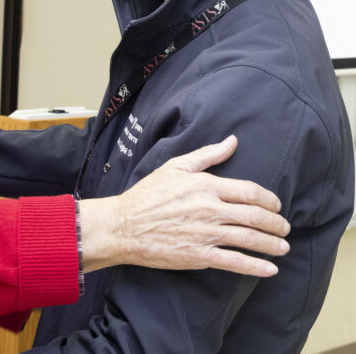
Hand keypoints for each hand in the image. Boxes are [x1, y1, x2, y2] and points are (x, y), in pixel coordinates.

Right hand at [79, 135, 290, 277]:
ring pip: (250, 240)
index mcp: (205, 186)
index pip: (249, 191)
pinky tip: (270, 269)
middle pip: (255, 216)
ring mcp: (206, 235)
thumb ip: (207, 155)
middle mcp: (209, 210)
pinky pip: (235, 262)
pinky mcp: (200, 256)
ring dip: (273, 244)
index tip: (276, 204)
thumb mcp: (175, 166)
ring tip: (284, 246)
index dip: (268, 199)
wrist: (124, 225)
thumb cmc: (148, 194)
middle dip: (277, 223)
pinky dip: (257, 267)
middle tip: (285, 227)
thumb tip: (232, 141)